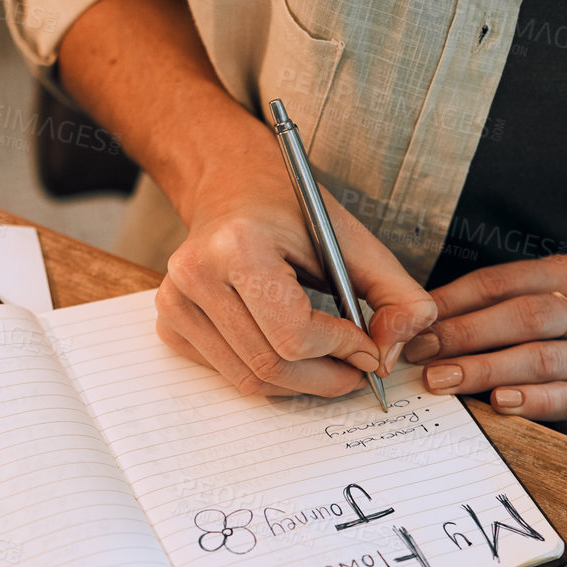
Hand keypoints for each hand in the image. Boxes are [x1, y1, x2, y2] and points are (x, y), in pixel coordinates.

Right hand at [155, 135, 436, 396]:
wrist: (230, 183)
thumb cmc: (290, 209)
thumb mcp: (353, 238)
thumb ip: (395, 293)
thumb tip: (392, 354)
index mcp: (238, 245)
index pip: (293, 335)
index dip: (342, 351)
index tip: (370, 349)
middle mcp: (196, 275)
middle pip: (271, 366)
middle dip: (326, 378)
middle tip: (358, 370)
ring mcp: (175, 303)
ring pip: (250, 379)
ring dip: (301, 383)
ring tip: (332, 363)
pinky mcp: (171, 324)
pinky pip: (230, 375)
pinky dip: (270, 375)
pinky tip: (290, 350)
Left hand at [404, 253, 566, 435]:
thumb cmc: (559, 337)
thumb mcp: (531, 307)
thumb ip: (484, 309)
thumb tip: (415, 325)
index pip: (500, 282)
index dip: (453, 302)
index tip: (413, 325)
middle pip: (522, 316)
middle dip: (465, 335)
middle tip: (421, 354)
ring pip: (539, 357)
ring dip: (484, 370)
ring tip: (442, 380)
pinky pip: (563, 397)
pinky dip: (528, 400)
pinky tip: (498, 402)